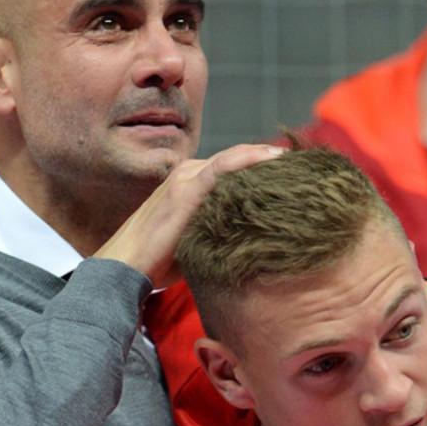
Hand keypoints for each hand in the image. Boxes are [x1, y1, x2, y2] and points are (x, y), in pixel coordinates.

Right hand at [94, 144, 284, 288]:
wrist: (123, 269)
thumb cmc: (158, 263)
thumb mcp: (196, 241)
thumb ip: (220, 232)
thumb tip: (255, 243)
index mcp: (189, 183)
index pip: (232, 167)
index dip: (262, 166)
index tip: (293, 172)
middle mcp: (186, 174)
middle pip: (237, 159)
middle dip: (269, 159)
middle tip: (304, 162)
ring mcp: (184, 179)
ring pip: (233, 158)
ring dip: (265, 155)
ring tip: (296, 159)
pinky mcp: (184, 190)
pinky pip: (223, 168)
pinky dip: (249, 160)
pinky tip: (273, 159)